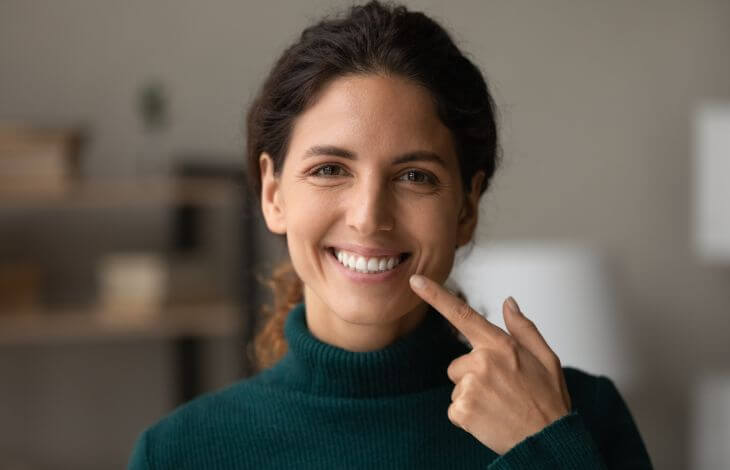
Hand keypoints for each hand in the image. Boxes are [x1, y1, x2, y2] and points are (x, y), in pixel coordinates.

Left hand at [409, 274, 571, 454]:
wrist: (548, 442)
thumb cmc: (548, 401)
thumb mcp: (546, 358)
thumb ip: (523, 328)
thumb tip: (508, 302)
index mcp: (500, 345)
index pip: (462, 314)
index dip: (435, 295)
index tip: (415, 281)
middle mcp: (482, 361)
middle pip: (458, 364)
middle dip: (474, 376)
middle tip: (502, 391)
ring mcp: (470, 386)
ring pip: (457, 386)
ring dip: (472, 396)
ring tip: (498, 406)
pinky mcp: (462, 409)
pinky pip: (455, 408)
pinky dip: (468, 416)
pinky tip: (490, 419)